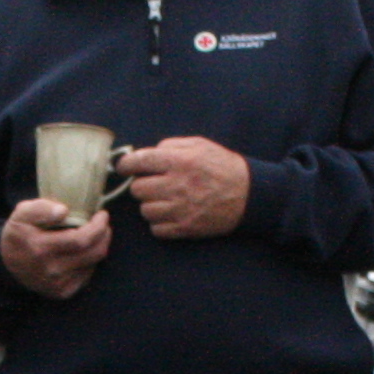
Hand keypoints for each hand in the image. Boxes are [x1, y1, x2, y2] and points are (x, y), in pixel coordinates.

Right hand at [0, 198, 113, 298]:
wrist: (7, 265)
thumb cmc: (19, 234)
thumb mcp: (21, 214)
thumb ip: (40, 208)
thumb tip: (64, 211)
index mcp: (41, 248)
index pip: (81, 239)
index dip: (98, 227)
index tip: (102, 214)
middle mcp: (51, 270)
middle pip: (93, 253)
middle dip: (104, 236)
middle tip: (103, 224)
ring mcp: (58, 284)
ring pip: (93, 263)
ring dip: (98, 247)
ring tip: (93, 235)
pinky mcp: (63, 292)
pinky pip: (87, 275)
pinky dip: (89, 261)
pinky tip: (81, 252)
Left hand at [116, 136, 249, 238]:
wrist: (249, 195)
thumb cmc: (223, 167)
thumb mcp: (200, 145)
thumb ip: (171, 145)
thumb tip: (146, 153)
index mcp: (179, 161)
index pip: (139, 162)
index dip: (126, 164)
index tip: (124, 167)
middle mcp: (177, 185)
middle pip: (138, 189)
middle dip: (143, 185)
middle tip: (155, 184)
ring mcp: (180, 209)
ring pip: (145, 210)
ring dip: (151, 205)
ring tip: (166, 199)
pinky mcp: (185, 228)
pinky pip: (156, 229)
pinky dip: (160, 223)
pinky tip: (172, 214)